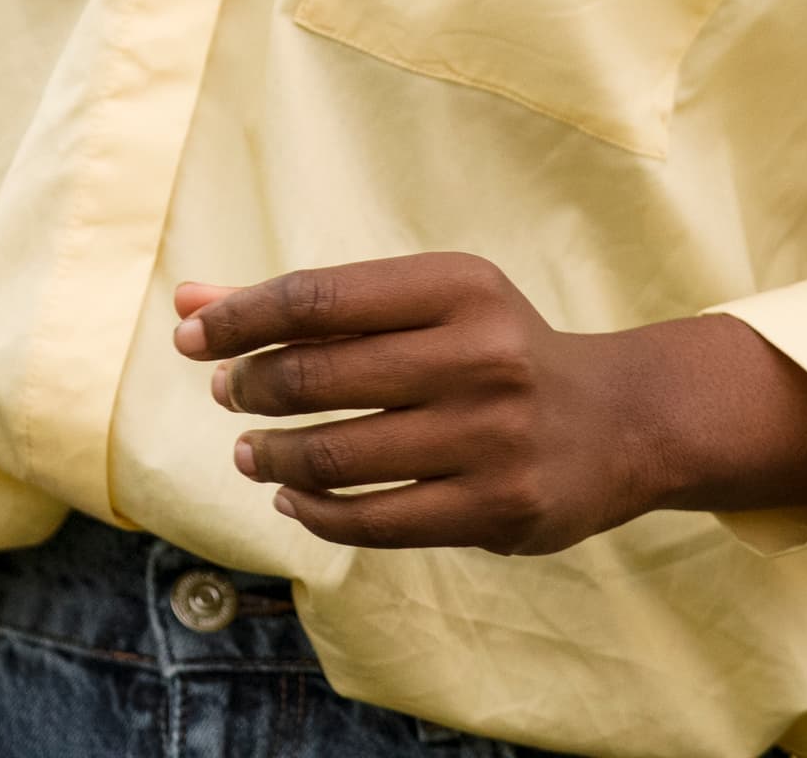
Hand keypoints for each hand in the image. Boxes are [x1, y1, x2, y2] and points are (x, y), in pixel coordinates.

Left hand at [175, 257, 806, 554]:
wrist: (619, 422)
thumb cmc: (491, 350)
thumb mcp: (418, 306)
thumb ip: (306, 306)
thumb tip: (187, 303)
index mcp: (459, 286)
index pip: (319, 297)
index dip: (241, 317)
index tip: (191, 336)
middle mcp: (482, 356)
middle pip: (322, 374)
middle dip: (252, 385)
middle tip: (226, 394)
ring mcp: (493, 437)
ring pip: (341, 455)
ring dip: (274, 456)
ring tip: (251, 454)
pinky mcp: (499, 508)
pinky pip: (377, 520)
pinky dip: (316, 512)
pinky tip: (293, 499)